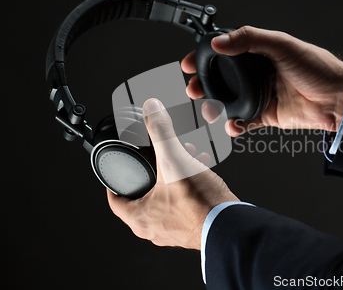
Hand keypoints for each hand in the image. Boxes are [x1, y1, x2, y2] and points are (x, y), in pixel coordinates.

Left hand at [107, 98, 238, 249]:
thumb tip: (151, 110)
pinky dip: (186, 190)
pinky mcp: (189, 229)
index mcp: (139, 217)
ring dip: (171, 180)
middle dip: (152, 174)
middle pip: (142, 197)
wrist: (228, 225)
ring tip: (183, 161)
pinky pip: (181, 207)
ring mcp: (171, 231)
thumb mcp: (175, 161)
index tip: (118, 173)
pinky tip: (199, 174)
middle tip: (158, 161)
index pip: (114, 200)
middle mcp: (152, 229)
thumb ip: (161, 133)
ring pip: (163, 201)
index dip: (114, 183)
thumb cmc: (199, 204)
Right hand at [182, 26, 342, 135]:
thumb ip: (250, 39)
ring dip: (217, 107)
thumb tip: (220, 42)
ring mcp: (263, 95)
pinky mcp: (269, 115)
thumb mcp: (283, 45)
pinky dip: (236, 125)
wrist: (339, 99)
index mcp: (261, 52)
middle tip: (193, 89)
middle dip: (205, 84)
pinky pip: (246, 121)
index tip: (189, 62)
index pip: (227, 52)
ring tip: (210, 111)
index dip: (206, 56)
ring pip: (231, 101)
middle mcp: (260, 73)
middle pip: (224, 79)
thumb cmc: (318, 67)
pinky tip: (232, 125)